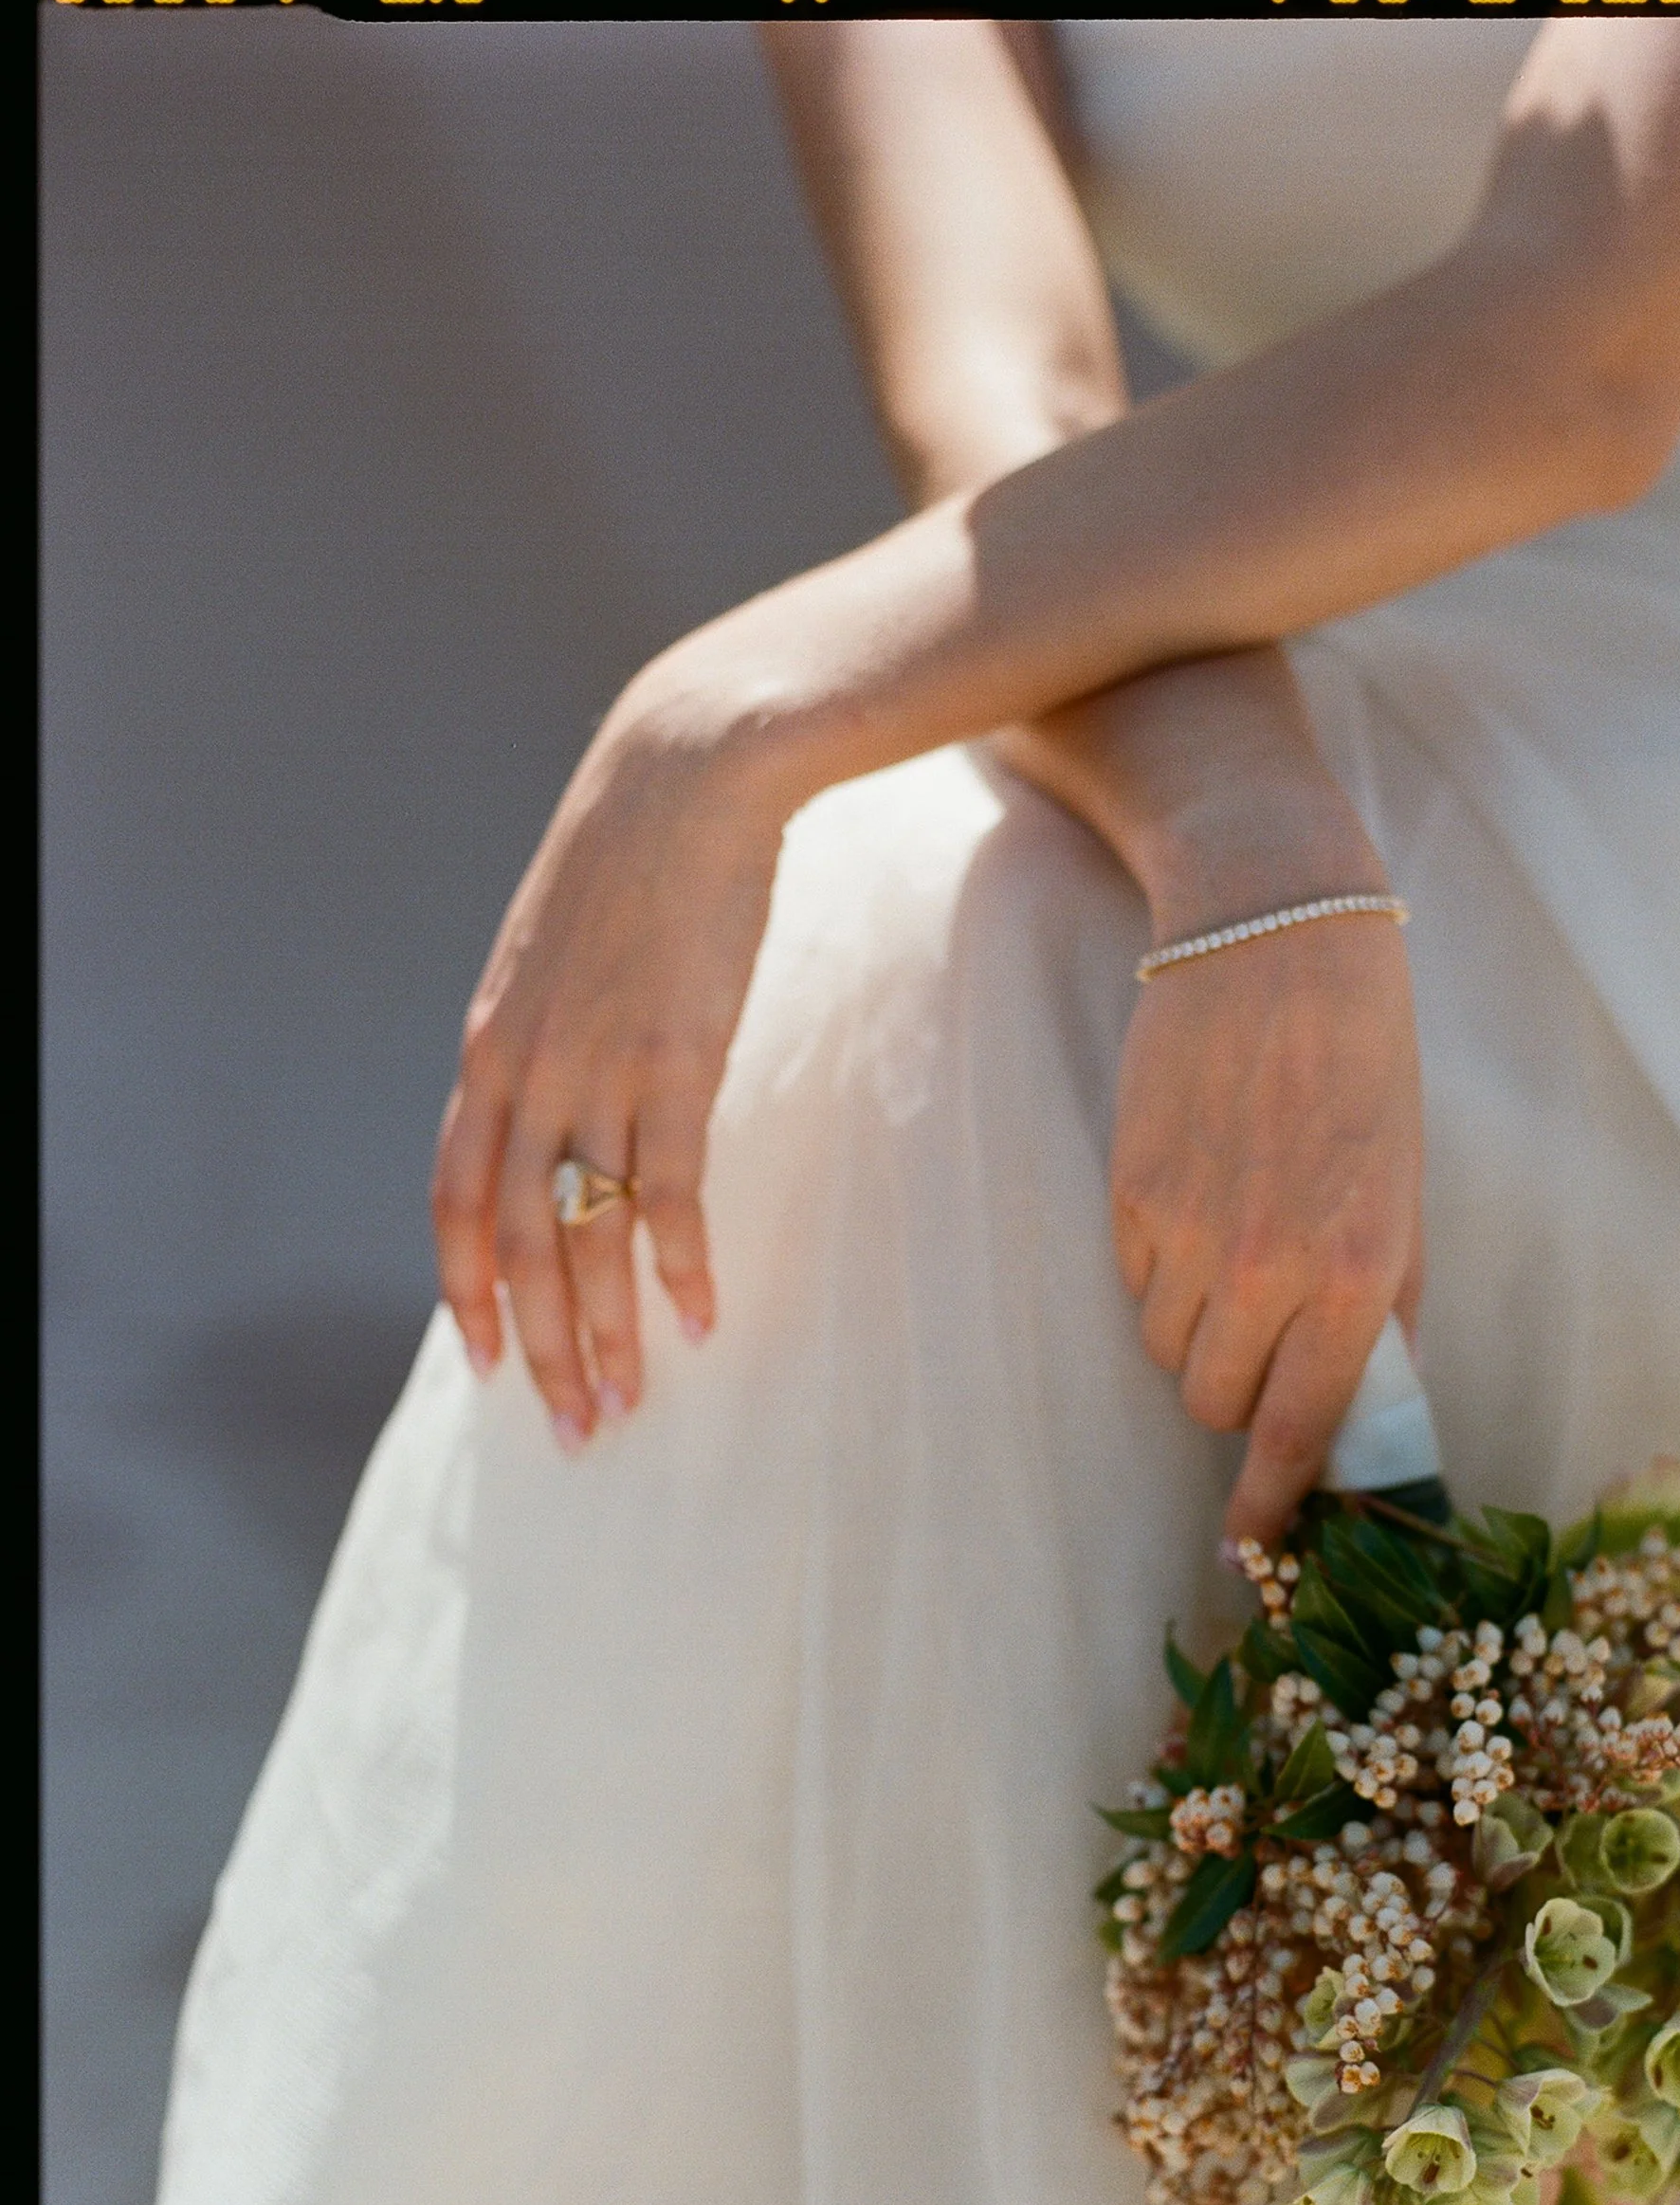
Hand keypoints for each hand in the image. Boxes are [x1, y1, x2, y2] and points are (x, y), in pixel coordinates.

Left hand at [430, 647, 803, 1443]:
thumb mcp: (555, 956)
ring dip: (605, 1332)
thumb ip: (544, 1037)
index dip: (465, 1288)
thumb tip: (560, 1105)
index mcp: (489, 1051)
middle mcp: (526, 1073)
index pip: (454, 1199)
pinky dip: (681, 1265)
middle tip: (572, 1427)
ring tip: (626, 1403)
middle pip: (515, 1243)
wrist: (681, 777)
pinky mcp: (676, 1062)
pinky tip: (699, 1320)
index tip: (483, 1360)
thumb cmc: (630, 861)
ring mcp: (597, 1071)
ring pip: (586, 1234)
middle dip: (538, 1347)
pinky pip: (670, 1191)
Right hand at [1113, 875, 1423, 1550]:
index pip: (1300, 1432)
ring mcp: (1186, 1233)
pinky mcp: (1128, 1195)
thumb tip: (1368, 1414)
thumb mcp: (1404, 1195)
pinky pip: (1135, 1285)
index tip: (1254, 1554)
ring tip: (1236, 1247)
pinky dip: (1163, 1272)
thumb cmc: (1365, 1068)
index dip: (1272, 1508)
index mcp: (1352, 1275)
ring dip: (1200, 1331)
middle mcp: (1264, 1268)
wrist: (1275, 941)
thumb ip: (1385, 1313)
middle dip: (1239, 1391)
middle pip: (1216, 1404)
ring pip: (1170, 1350)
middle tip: (1268, 1331)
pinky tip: (1198, 1199)